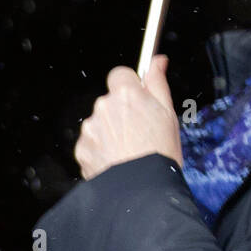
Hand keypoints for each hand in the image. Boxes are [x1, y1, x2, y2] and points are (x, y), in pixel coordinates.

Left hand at [74, 54, 182, 180]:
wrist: (143, 190)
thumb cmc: (160, 153)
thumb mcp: (168, 114)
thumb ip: (158, 82)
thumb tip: (158, 60)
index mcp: (126, 95)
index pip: (120, 74)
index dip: (130, 86)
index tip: (138, 98)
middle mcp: (104, 107)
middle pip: (110, 101)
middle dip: (122, 112)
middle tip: (140, 133)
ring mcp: (90, 129)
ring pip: (100, 122)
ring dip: (111, 132)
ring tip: (129, 152)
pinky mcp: (81, 149)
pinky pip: (92, 143)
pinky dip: (101, 150)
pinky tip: (117, 162)